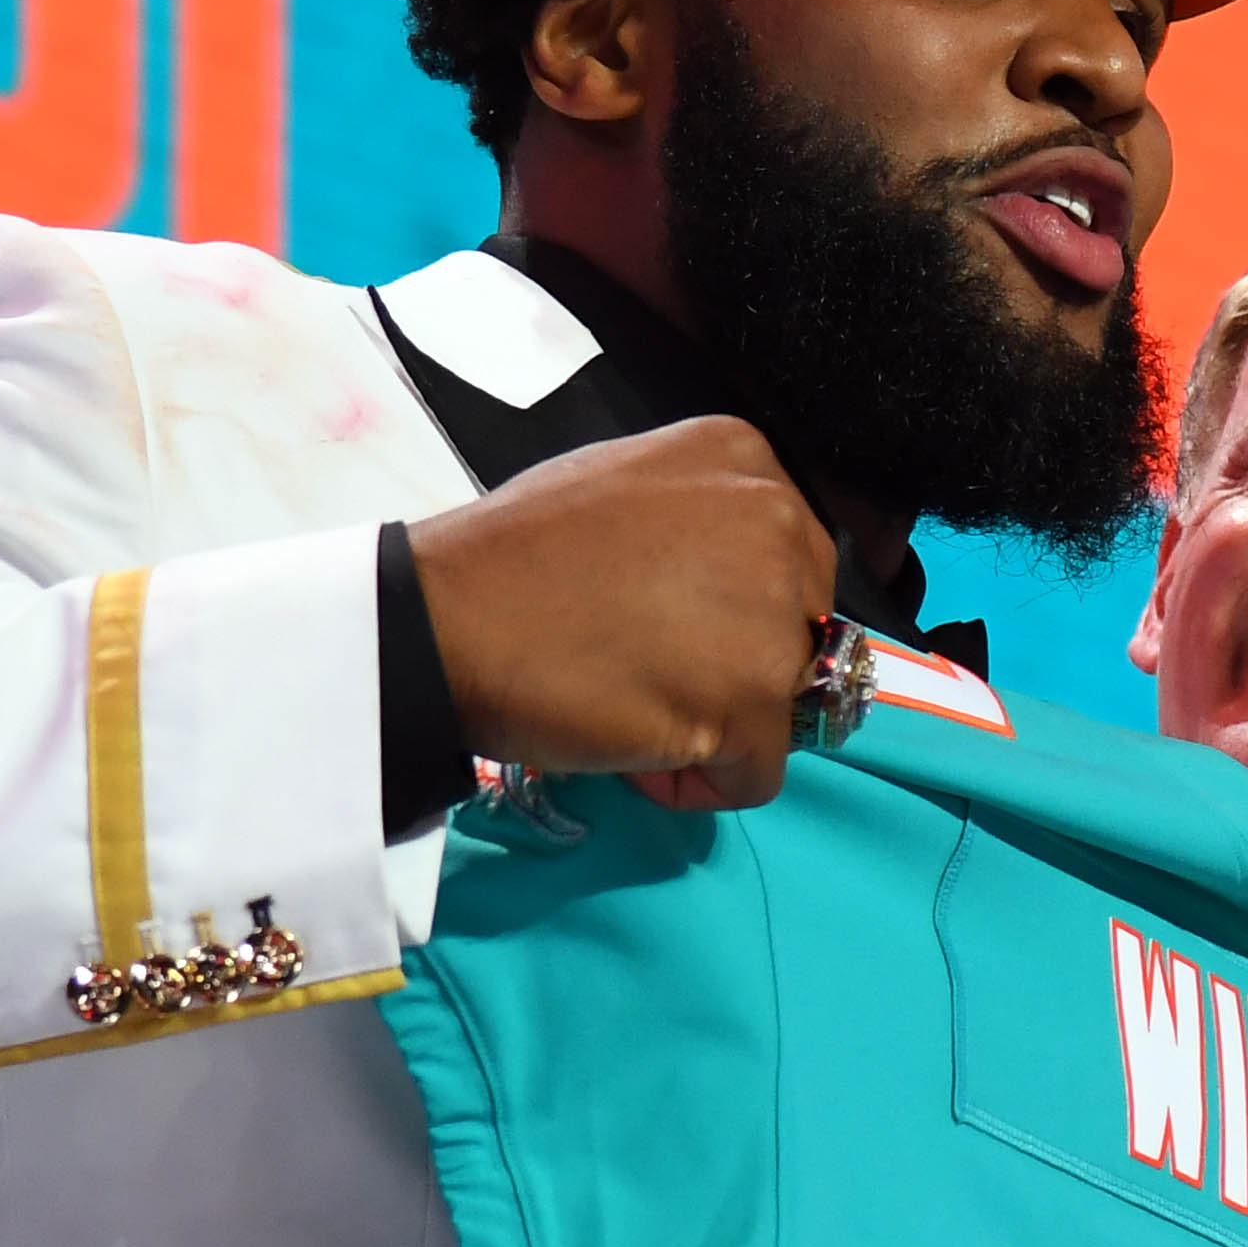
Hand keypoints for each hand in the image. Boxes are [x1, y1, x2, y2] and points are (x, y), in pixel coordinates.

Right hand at [406, 417, 839, 811]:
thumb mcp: (625, 489)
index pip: (795, 564)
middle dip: (735, 671)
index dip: (736, 616)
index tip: (667, 628)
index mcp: (744, 461)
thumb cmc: (511, 558)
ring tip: (630, 710)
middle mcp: (775, 521)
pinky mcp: (750, 698)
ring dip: (714, 728)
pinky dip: (700, 784)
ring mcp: (769, 611)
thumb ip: (698, 523)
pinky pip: (759, 774)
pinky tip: (635, 754)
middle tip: (645, 672)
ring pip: (785, 706)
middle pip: (803, 633)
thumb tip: (725, 593)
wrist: (444, 617)